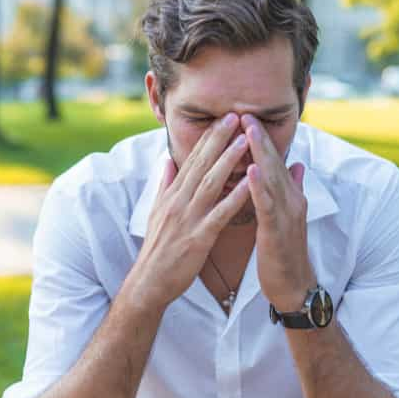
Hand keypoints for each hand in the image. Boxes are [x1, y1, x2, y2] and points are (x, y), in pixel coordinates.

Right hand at [132, 113, 251, 309]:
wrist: (149, 281)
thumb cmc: (158, 249)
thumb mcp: (156, 211)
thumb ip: (165, 185)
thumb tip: (167, 162)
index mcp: (172, 194)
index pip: (191, 159)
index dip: (207, 138)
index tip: (222, 118)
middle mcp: (179, 201)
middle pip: (201, 164)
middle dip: (219, 139)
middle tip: (235, 116)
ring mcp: (188, 218)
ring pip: (211, 183)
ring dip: (228, 160)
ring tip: (244, 140)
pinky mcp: (198, 237)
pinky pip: (220, 214)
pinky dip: (234, 197)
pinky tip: (249, 184)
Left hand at [241, 114, 316, 312]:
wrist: (293, 287)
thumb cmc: (283, 252)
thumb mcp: (286, 217)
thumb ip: (290, 190)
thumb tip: (297, 165)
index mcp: (288, 197)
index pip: (273, 162)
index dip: (261, 140)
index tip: (245, 116)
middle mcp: (291, 200)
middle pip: (274, 163)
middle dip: (259, 137)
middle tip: (244, 111)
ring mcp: (286, 214)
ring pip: (272, 178)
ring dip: (260, 153)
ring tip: (247, 130)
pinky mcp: (278, 231)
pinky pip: (268, 205)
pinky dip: (260, 186)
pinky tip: (251, 170)